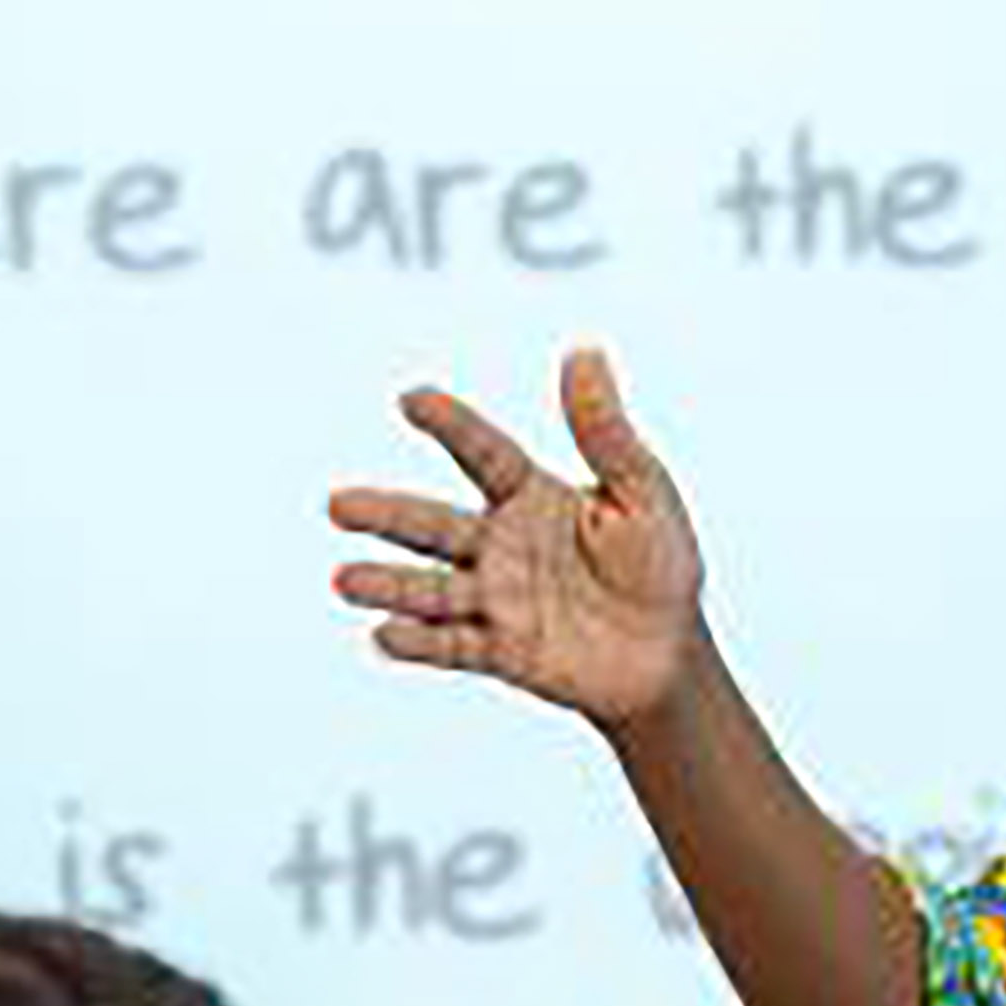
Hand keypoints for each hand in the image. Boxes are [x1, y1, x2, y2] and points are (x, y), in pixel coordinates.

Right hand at [328, 348, 704, 729]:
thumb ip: (605, 430)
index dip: (451, 426)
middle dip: (386, 514)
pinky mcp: (502, 650)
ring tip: (344, 580)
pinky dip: (421, 642)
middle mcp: (500, 544)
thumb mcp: (642, 489)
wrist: (667, 654)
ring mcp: (496, 598)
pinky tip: (384, 634)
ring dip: (389, 584)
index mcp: (530, 496)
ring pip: (431, 589)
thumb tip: (584, 351)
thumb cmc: (658, 564)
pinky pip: (455, 646)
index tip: (411, 399)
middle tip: (338, 504)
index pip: (484, 454)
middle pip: (434, 525)